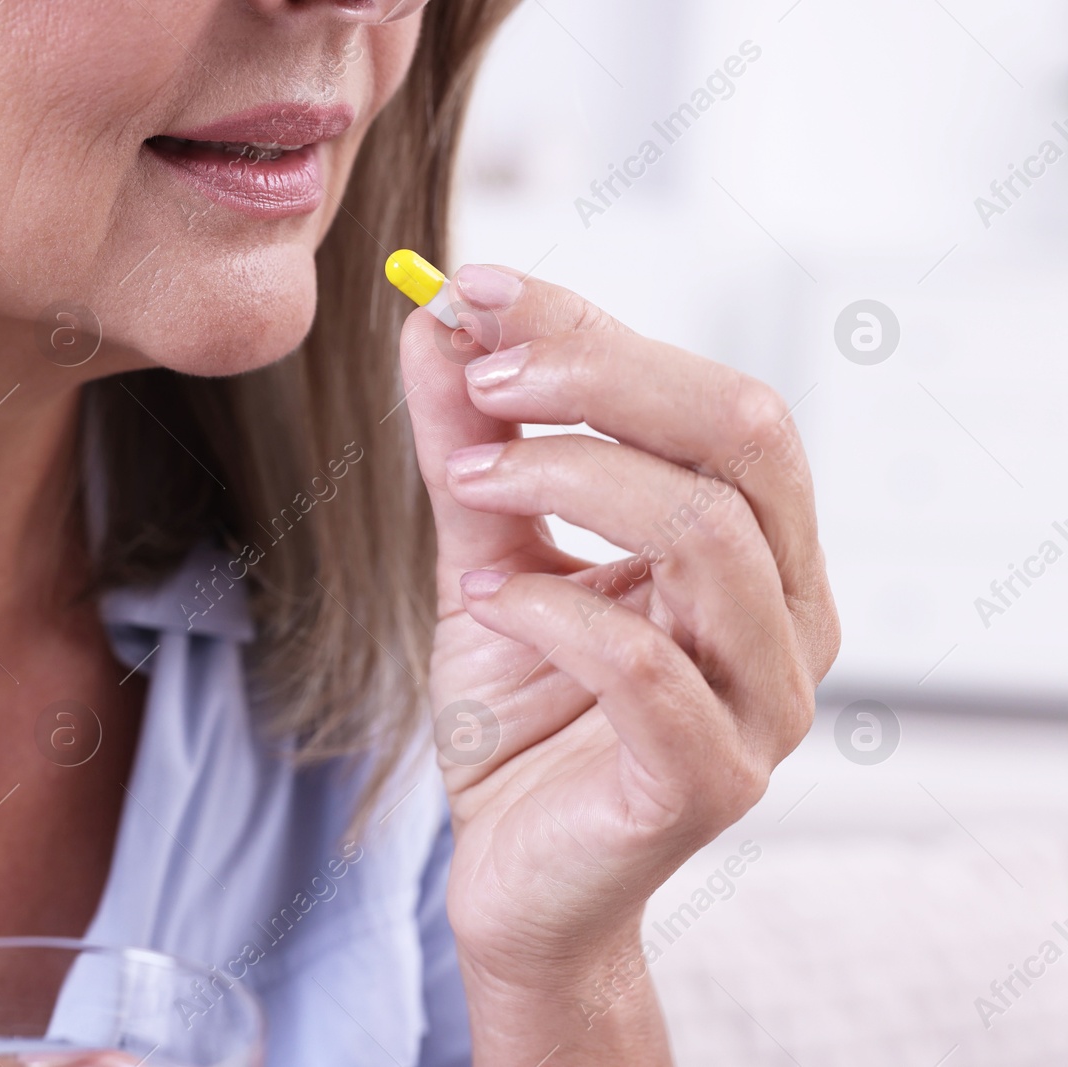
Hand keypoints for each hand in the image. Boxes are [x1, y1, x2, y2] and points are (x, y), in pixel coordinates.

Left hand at [399, 265, 839, 1060]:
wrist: (513, 874)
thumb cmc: (520, 716)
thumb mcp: (484, 555)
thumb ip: (471, 447)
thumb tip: (438, 325)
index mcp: (757, 550)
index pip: (715, 401)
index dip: (597, 334)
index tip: (476, 291)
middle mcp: (788, 616)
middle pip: (742, 439)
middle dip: (601, 383)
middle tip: (484, 376)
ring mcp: (764, 704)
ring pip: (707, 535)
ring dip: (569, 481)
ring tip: (472, 482)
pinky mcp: (707, 782)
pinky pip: (645, 666)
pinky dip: (551, 610)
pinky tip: (487, 602)